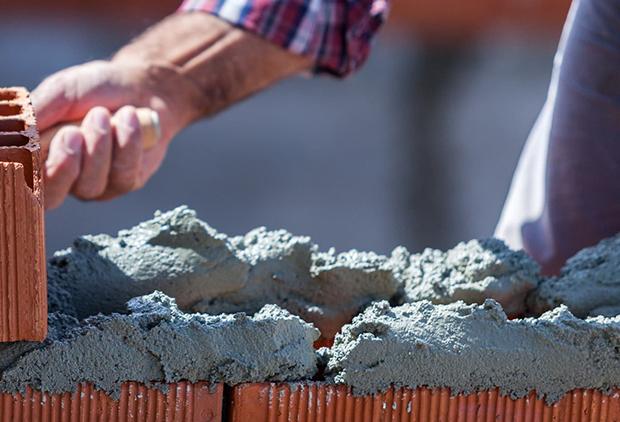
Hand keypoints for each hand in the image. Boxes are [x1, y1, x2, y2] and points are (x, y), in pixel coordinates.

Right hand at [33, 59, 204, 208]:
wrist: (142, 87)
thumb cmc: (95, 89)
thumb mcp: (62, 91)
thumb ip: (38, 113)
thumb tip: (16, 132)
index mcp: (40, 156)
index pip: (28, 180)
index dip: (34, 169)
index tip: (41, 142)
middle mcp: (65, 177)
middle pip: (54, 195)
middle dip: (63, 164)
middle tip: (73, 132)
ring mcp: (97, 184)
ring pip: (91, 184)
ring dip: (98, 146)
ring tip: (102, 113)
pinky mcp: (127, 182)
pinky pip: (123, 174)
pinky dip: (126, 143)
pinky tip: (129, 117)